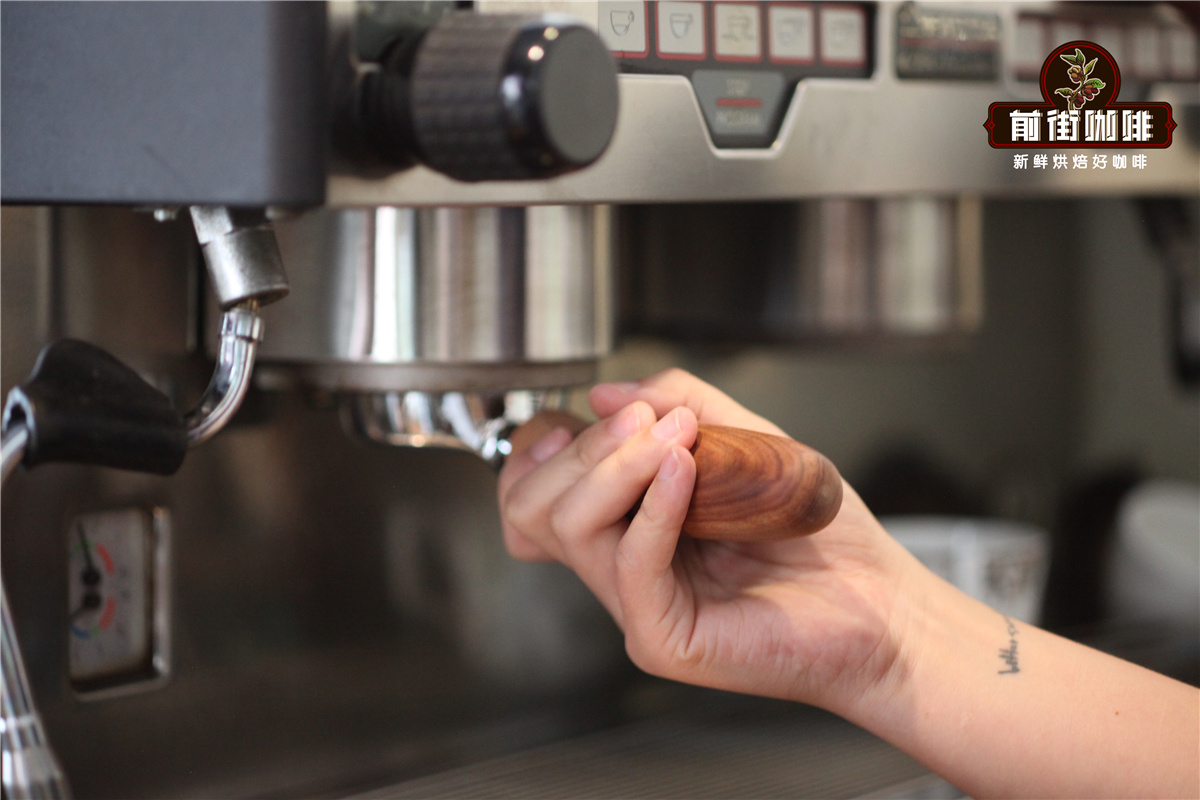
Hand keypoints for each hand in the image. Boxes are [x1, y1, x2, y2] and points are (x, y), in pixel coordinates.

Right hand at [498, 369, 920, 716]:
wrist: (879, 599)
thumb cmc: (818, 534)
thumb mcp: (747, 440)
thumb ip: (680, 403)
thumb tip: (605, 392)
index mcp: (624, 523)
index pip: (531, 486)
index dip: (540, 444)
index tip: (594, 412)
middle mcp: (618, 564)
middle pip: (531, 504)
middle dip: (581, 446)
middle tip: (649, 420)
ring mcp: (635, 605)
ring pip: (567, 527)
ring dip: (615, 465)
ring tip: (675, 438)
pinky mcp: (662, 637)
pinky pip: (629, 563)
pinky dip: (654, 505)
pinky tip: (686, 470)